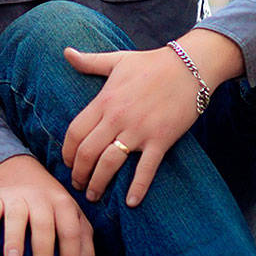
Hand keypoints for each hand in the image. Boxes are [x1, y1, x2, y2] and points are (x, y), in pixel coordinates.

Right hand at [0, 155, 92, 255]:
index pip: (70, 232)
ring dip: (14, 240)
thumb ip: (82, 238)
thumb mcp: (71, 213)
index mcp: (64, 204)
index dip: (71, 254)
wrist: (19, 170)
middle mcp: (40, 198)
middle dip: (43, 252)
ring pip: (16, 217)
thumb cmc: (49, 204)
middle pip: (43, 225)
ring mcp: (16, 196)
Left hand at [62, 45, 213, 207]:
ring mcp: (139, 130)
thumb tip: (66, 52)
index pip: (75, 131)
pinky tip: (131, 202)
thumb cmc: (151, 63)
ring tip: (94, 195)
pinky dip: (138, 187)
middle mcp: (117, 117)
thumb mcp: (116, 60)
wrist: (189, 66)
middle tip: (77, 185)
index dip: (67, 151)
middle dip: (79, 173)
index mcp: (104, 100)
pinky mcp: (161, 139)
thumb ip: (89, 61)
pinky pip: (147, 168)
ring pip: (110, 162)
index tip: (67, 163)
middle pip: (88, 151)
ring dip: (99, 183)